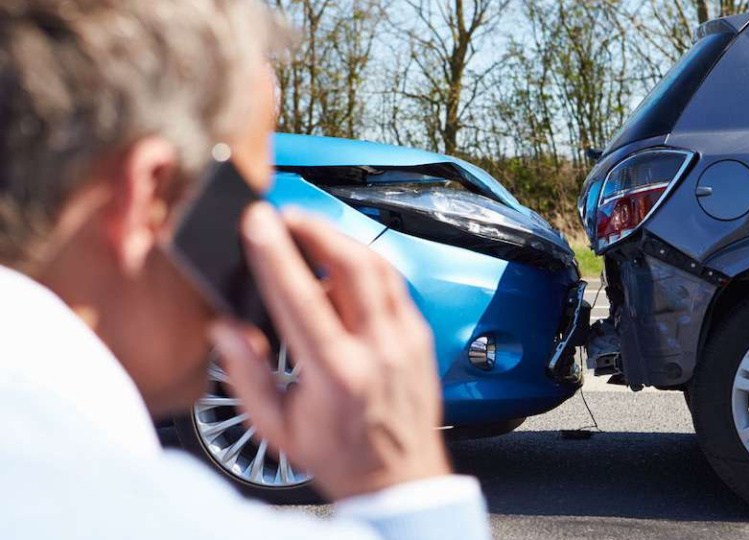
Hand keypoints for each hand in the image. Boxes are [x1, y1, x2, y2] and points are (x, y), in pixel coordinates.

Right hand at [209, 202, 449, 499]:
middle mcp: (378, 350)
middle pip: (352, 265)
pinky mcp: (420, 335)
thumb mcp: (277, 428)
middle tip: (285, 215)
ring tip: (309, 230)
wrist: (400, 478)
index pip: (302, 298)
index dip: (276, 254)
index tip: (257, 222)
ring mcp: (406, 339)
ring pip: (379, 266)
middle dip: (315, 228)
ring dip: (341, 239)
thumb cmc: (339, 455)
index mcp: (337, 375)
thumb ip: (246, 375)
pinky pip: (394, 283)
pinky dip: (365, 264)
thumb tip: (224, 328)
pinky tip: (342, 263)